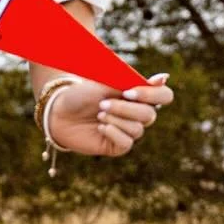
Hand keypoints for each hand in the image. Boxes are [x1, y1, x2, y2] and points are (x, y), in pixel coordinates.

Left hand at [44, 73, 172, 158]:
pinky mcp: (117, 146)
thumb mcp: (105, 83)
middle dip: (125, 109)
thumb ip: (132, 81)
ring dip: (116, 119)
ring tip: (99, 114)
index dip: (152, 95)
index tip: (129, 92)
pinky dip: (113, 133)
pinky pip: (127, 143)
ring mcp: (128, 131)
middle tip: (102, 103)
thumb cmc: (82, 94)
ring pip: (137, 129)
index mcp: (138, 95)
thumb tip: (164, 78)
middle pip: (150, 115)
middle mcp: (137, 114)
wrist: (59, 111)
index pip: (164, 96)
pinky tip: (100, 127)